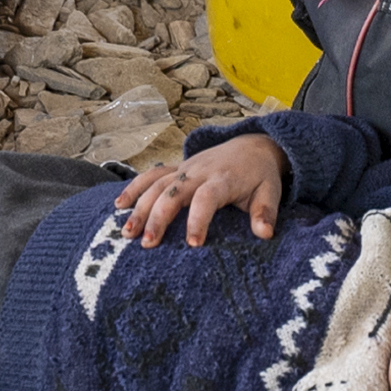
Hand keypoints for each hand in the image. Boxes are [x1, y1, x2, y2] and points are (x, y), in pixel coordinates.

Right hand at [114, 134, 289, 246]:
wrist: (252, 145)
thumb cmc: (260, 175)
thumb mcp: (271, 192)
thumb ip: (265, 213)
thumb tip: (265, 234)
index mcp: (223, 179)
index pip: (207, 197)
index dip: (198, 219)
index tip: (193, 244)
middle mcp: (199, 171)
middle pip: (173, 191)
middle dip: (158, 217)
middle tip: (147, 244)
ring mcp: (185, 168)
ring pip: (157, 184)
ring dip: (140, 207)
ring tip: (127, 232)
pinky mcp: (177, 168)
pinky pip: (151, 175)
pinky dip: (134, 188)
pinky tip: (119, 206)